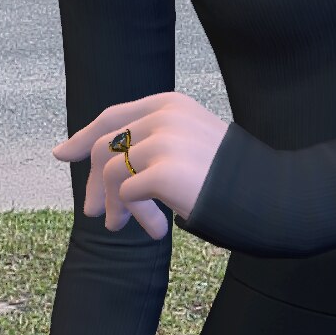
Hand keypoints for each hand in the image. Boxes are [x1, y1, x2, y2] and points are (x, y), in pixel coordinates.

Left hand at [52, 90, 228, 239]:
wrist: (272, 195)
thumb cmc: (231, 178)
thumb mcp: (190, 145)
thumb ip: (152, 144)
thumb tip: (104, 168)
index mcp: (171, 104)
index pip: (114, 116)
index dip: (84, 136)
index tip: (63, 153)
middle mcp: (165, 116)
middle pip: (105, 146)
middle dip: (96, 185)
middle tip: (99, 217)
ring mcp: (165, 141)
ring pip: (113, 174)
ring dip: (119, 207)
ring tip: (137, 228)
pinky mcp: (165, 171)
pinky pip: (129, 195)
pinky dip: (138, 216)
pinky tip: (160, 230)